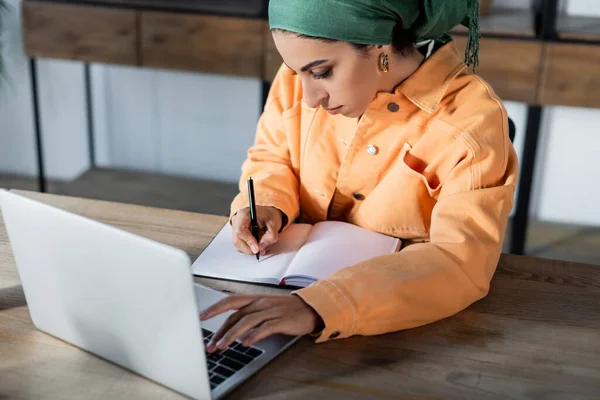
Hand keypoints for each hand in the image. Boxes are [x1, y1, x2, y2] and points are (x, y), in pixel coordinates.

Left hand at [200, 294, 323, 350]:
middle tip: (210, 344)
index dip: (214, 308)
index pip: (230, 301)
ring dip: (232, 335)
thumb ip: (250, 316)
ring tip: (222, 346)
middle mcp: (261, 303)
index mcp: (255, 298)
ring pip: (246, 322)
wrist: (311, 307)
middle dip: (220, 330)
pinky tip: (246, 343)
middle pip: (236, 314)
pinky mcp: (281, 321)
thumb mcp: (266, 308)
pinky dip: (254, 335)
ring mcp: (271, 311)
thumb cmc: (286, 310)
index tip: (200, 316)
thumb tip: (231, 329)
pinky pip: (265, 328)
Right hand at [231, 206, 282, 255]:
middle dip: (249, 248)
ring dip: (250, 250)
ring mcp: (236, 229)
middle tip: (261, 250)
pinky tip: (258, 246)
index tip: (257, 248)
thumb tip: (262, 247)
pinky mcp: (238, 235)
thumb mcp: (274, 223)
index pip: (240, 230)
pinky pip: (241, 246)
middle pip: (237, 240)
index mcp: (244, 214)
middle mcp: (237, 221)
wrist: (267, 212)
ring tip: (262, 247)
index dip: (248, 241)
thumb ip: (270, 236)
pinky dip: (250, 249)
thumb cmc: (269, 215)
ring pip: (238, 245)